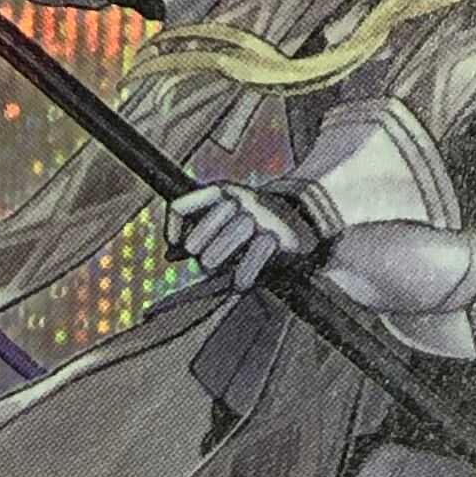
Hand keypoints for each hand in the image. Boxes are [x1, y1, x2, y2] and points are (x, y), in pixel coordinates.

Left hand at [166, 181, 317, 289]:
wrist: (304, 213)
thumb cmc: (255, 220)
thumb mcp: (229, 215)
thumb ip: (204, 229)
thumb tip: (171, 256)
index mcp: (222, 191)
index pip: (187, 203)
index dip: (174, 225)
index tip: (175, 247)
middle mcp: (241, 199)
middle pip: (212, 219)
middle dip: (200, 241)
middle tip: (199, 262)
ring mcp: (262, 215)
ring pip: (235, 233)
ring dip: (218, 254)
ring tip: (210, 269)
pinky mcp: (280, 235)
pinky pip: (259, 253)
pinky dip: (246, 272)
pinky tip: (239, 285)